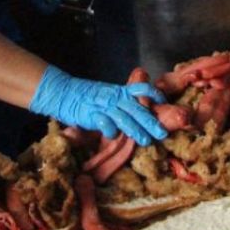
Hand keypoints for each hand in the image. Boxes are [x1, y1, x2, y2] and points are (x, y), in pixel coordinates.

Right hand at [29, 66, 167, 144]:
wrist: (64, 92)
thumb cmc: (88, 97)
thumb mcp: (109, 95)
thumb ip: (123, 103)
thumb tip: (142, 116)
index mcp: (121, 91)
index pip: (142, 89)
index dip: (155, 94)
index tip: (164, 104)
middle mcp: (115, 97)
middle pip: (138, 108)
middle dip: (151, 121)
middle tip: (162, 133)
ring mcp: (104, 105)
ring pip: (125, 118)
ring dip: (136, 130)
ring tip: (146, 141)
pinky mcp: (92, 114)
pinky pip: (105, 124)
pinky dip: (110, 131)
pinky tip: (113, 137)